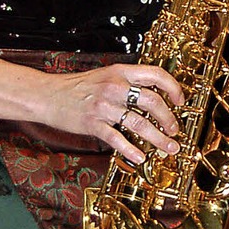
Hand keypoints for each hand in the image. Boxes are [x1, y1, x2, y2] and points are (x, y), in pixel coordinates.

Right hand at [44, 64, 183, 163]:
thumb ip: (127, 82)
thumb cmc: (77, 87)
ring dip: (157, 137)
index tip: (181, 100)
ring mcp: (104, 106)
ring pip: (139, 122)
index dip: (173, 87)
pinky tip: (140, 157)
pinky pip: (116, 138)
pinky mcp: (92, 123)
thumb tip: (153, 94)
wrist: (47, 95)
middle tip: (175, 130)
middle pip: (152, 100)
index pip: (155, 74)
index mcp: (120, 72)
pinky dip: (131, 149)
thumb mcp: (105, 75)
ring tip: (168, 147)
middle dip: (168, 118)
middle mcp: (114, 86)